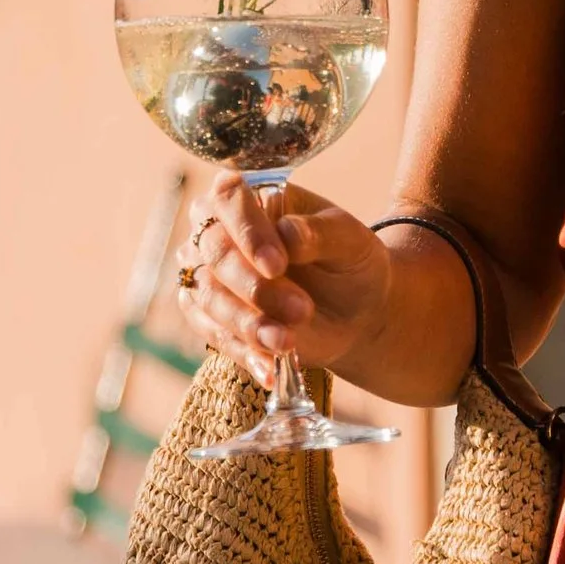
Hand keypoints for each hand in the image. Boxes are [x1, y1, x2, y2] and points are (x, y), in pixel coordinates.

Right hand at [179, 176, 392, 388]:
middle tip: (302, 310)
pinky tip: (270, 368)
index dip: (246, 231)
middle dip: (254, 286)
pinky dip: (242, 351)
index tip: (278, 264)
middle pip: (213, 251)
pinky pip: (212, 333)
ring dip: (248, 322)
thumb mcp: (350, 240)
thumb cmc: (351, 261)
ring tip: (289, 342)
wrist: (357, 310)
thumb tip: (286, 233)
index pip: (227, 197)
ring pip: (207, 296)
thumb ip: (319, 232)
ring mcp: (211, 273)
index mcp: (253, 195)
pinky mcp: (211, 315)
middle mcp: (221, 229)